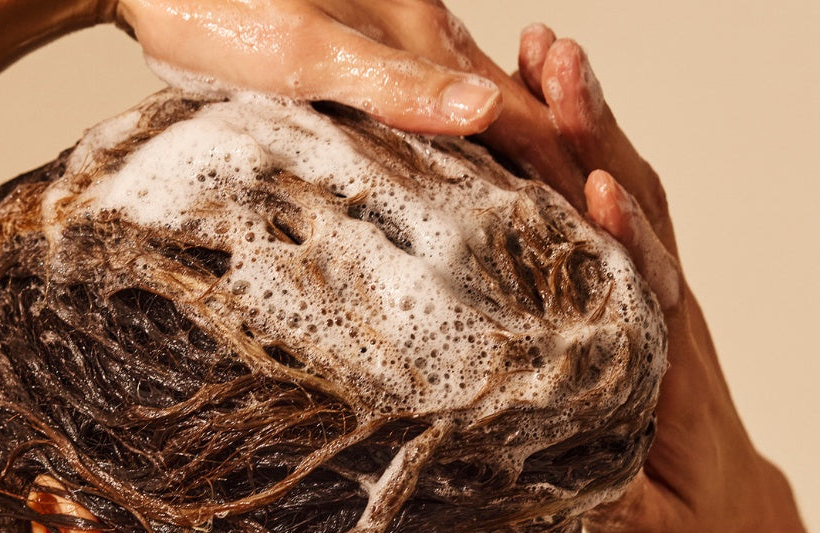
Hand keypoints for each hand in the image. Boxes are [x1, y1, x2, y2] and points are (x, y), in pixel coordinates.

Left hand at [114, 0, 583, 191]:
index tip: (603, 222)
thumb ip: (398, 85)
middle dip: (557, 165)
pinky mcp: (358, 55)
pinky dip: (463, 139)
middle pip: (510, 109)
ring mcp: (389, 44)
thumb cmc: (215, 10)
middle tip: (598, 224)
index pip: (517, 116)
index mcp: (418, 40)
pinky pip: (431, 104)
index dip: (563, 169)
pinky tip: (467, 163)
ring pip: (477, 104)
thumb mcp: (307, 56)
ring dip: (517, 153)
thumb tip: (490, 111)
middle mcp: (416, 38)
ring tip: (554, 204)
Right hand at [515, 27, 778, 532]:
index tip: (595, 183)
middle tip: (543, 68)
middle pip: (631, 211)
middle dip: (590, 140)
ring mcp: (654, 300)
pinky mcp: (638, 300)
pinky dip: (587, 154)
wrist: (732, 524)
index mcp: (665, 374)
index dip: (621, 236)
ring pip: (626, 194)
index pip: (644, 287)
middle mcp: (665, 317)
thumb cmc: (686, 532)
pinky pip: (616, 214)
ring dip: (589, 124)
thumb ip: (615, 504)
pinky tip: (554, 115)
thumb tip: (563, 467)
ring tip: (544, 57)